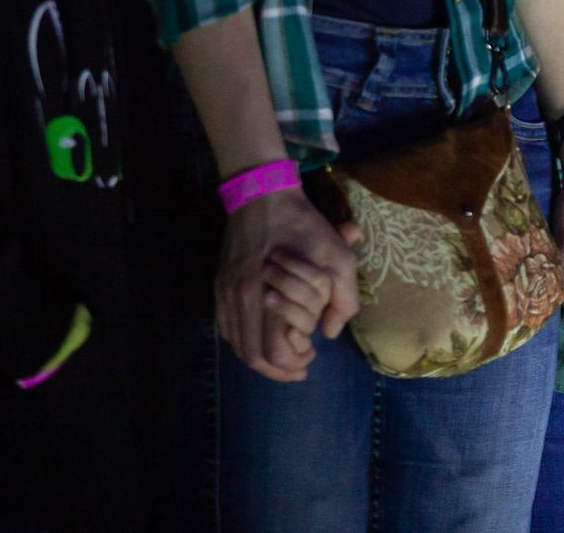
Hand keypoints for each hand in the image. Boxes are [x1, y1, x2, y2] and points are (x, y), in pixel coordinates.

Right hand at [215, 186, 359, 381]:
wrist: (262, 193)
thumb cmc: (304, 226)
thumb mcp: (339, 258)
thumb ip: (344, 300)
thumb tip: (329, 333)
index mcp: (267, 295)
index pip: (271, 352)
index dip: (291, 364)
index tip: (310, 359)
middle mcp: (240, 299)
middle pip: (251, 355)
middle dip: (277, 369)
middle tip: (298, 368)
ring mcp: (225, 292)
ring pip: (236, 344)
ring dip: (260, 357)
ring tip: (283, 358)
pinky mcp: (219, 284)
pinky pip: (227, 327)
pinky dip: (244, 340)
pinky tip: (262, 337)